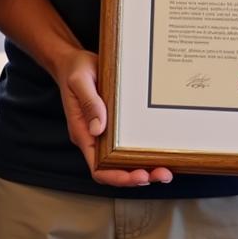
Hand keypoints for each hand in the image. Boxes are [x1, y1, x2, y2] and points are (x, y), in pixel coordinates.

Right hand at [52, 48, 172, 186]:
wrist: (73, 61)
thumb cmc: (74, 69)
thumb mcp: (80, 80)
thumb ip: (89, 102)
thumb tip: (98, 128)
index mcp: (82, 131)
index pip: (98, 167)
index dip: (118, 177)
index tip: (139, 176)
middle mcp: (93, 137)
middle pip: (114, 170)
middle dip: (138, 177)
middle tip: (162, 173)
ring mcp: (103, 132)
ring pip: (122, 161)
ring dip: (143, 168)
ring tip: (165, 169)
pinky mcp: (113, 125)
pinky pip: (126, 145)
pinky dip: (141, 152)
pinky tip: (157, 151)